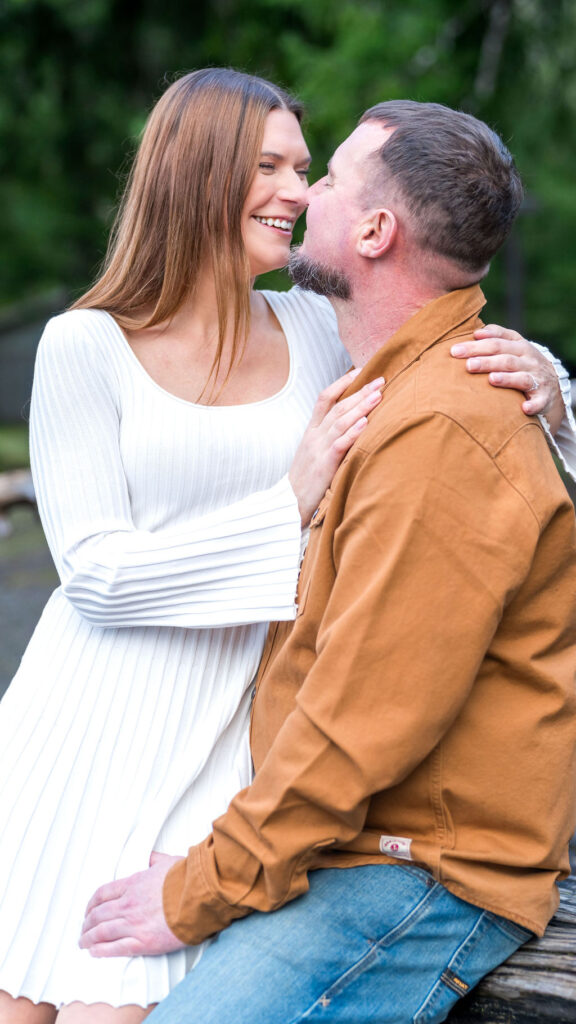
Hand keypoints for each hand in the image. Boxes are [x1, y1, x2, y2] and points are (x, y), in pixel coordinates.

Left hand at [80, 851, 185, 956]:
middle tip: (83, 930)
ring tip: (83, 943)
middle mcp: (129, 904)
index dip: (91, 904)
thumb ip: (157, 860)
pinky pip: (115, 948)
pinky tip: (94, 952)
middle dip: (87, 923)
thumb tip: (152, 857)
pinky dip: (101, 951)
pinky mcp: (143, 941)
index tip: (88, 910)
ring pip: (102, 932)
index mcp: (134, 883)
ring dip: (89, 938)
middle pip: (98, 915)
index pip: (103, 894)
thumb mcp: (169, 862)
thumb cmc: (188, 878)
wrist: (200, 895)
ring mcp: (134, 923)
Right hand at [289, 368, 384, 525]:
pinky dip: (352, 432)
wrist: (288, 503)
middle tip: (380, 380)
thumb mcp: (313, 453)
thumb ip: (328, 438)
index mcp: (311, 431)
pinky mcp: (323, 465)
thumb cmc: (305, 480)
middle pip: (338, 407)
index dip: (341, 383)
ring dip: (361, 407)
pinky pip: (339, 444)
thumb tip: (351, 424)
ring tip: (378, 396)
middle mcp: (314, 436)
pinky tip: (365, 423)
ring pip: (340, 421)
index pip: (324, 399)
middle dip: (360, 392)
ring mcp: (318, 449)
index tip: (360, 372)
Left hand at [451, 325, 562, 432]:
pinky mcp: (544, 397)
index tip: (455, 350)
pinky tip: (524, 408)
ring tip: (492, 379)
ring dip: (507, 379)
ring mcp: (538, 378)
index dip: (477, 345)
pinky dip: (533, 405)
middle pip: (506, 359)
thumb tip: (476, 332)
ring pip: (522, 377)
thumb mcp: (513, 346)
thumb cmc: (523, 362)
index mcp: (519, 346)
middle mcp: (529, 360)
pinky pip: (540, 401)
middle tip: (468, 365)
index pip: (496, 342)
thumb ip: (496, 336)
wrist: (552, 383)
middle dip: (486, 362)